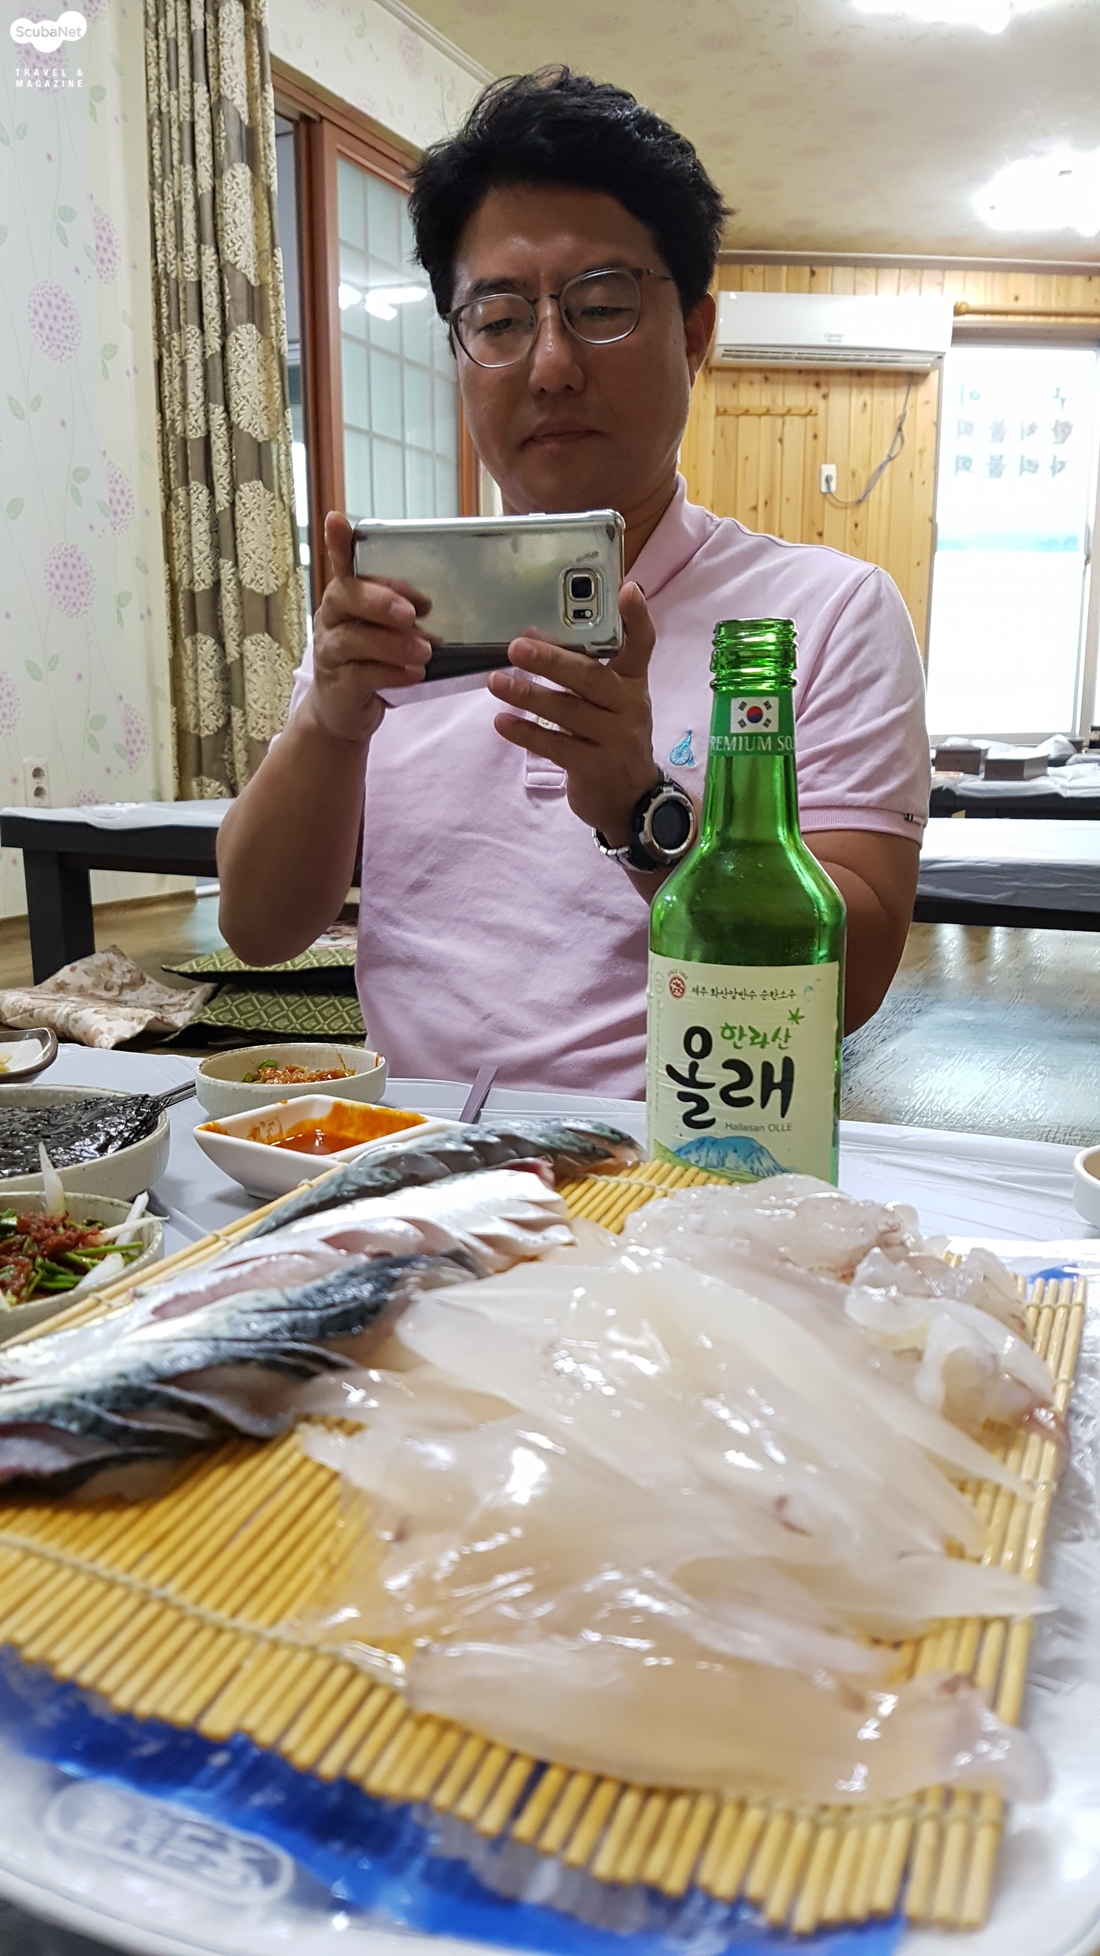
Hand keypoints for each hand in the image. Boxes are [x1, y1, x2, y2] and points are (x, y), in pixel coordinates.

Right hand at [306, 513, 434, 743]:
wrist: (344, 711)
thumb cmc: (370, 663)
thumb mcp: (385, 630)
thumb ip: (400, 611)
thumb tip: (434, 602)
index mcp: (344, 598)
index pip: (342, 565)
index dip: (338, 544)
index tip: (339, 522)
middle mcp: (331, 619)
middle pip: (345, 597)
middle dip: (380, 600)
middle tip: (412, 613)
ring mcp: (330, 652)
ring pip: (355, 638)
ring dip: (393, 643)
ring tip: (425, 651)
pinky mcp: (339, 685)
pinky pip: (362, 674)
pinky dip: (391, 673)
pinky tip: (414, 674)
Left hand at [487, 582, 659, 843]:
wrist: (630, 801)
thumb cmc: (611, 739)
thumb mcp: (606, 702)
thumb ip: (577, 671)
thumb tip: (530, 635)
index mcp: (633, 683)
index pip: (641, 646)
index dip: (637, 619)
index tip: (628, 589)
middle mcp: (629, 707)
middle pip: (590, 678)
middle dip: (552, 661)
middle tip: (516, 647)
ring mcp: (614, 739)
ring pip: (567, 712)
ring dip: (528, 696)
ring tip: (495, 682)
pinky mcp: (594, 767)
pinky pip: (555, 746)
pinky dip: (526, 733)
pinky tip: (502, 722)